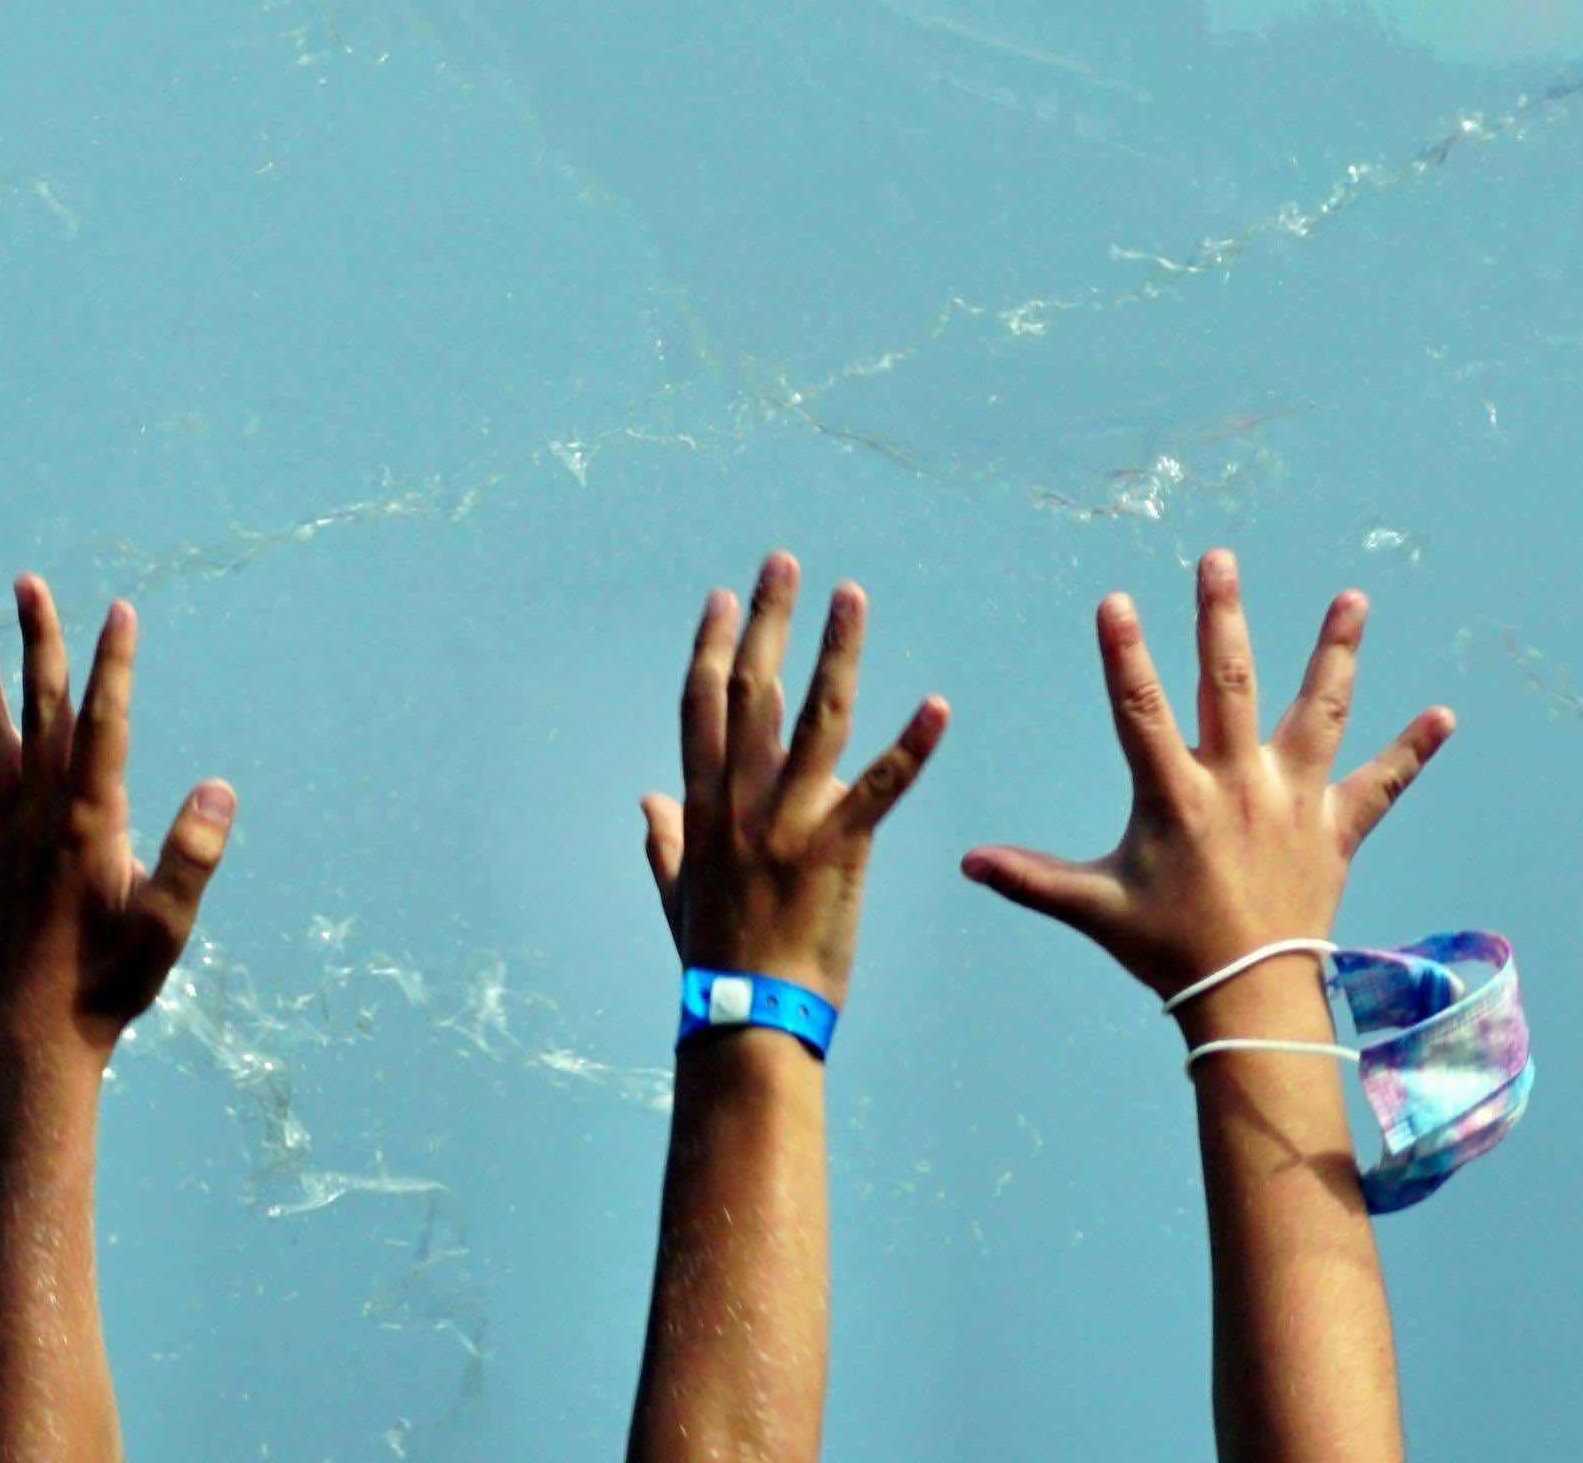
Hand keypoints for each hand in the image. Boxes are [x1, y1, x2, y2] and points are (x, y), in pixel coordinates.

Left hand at [0, 573, 231, 1081]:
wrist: (35, 1040)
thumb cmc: (110, 984)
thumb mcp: (167, 925)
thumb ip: (191, 856)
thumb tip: (218, 788)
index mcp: (91, 822)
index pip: (104, 725)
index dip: (113, 666)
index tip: (119, 610)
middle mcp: (40, 815)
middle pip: (40, 712)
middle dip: (39, 644)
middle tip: (29, 583)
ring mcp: (4, 836)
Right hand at [641, 549, 947, 1001]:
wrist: (749, 1019)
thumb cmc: (714, 963)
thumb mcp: (677, 898)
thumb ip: (664, 845)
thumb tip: (644, 804)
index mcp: (701, 808)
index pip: (702, 706)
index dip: (711, 647)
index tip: (722, 599)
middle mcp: (739, 802)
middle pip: (752, 690)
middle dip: (769, 620)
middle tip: (784, 562)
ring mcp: (787, 822)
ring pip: (816, 718)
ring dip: (837, 650)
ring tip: (853, 595)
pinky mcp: (838, 850)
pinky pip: (882, 787)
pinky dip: (913, 746)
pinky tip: (938, 705)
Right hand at [959, 550, 1448, 1004]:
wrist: (1250, 1000)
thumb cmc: (1168, 950)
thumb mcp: (1095, 909)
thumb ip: (1031, 879)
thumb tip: (965, 863)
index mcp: (1176, 798)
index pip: (1141, 712)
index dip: (1126, 657)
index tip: (1117, 601)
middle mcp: (1238, 786)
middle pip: (1228, 686)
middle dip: (1221, 619)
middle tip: (1218, 560)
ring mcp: (1293, 802)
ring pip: (1317, 713)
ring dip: (1336, 653)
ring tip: (1353, 597)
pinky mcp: (1335, 829)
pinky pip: (1382, 784)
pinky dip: (1413, 750)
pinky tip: (1444, 715)